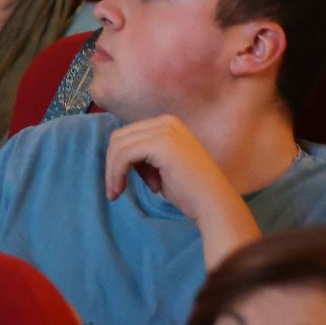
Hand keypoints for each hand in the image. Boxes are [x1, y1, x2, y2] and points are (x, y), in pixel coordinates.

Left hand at [106, 115, 261, 267]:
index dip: (119, 160)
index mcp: (168, 123)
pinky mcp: (161, 144)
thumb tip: (114, 154)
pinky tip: (120, 189)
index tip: (122, 182)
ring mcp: (165, 131)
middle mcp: (167, 121)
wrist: (213, 203)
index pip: (128, 134)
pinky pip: (124, 155)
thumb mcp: (159, 165)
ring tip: (118, 192)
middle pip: (120, 137)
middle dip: (113, 165)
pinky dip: (116, 173)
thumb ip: (142, 155)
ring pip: (119, 147)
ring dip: (113, 172)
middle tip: (116, 189)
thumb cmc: (187, 189)